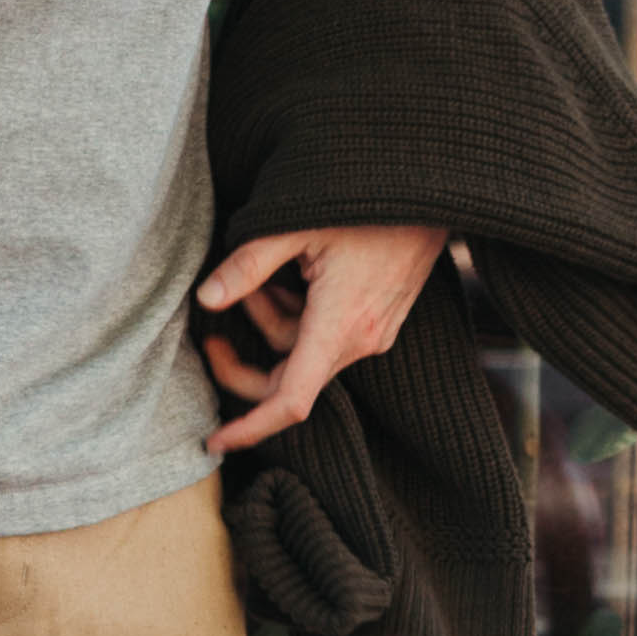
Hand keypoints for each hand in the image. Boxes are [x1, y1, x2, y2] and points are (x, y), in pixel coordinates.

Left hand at [195, 220, 447, 457]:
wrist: (430, 193)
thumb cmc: (366, 203)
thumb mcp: (297, 227)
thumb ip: (248, 266)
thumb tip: (207, 299)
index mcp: (339, 325)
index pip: (290, 401)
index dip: (251, 428)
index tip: (215, 442)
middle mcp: (361, 341)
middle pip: (289, 381)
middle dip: (244, 365)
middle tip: (211, 338)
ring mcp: (374, 334)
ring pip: (304, 354)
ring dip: (272, 324)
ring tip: (260, 280)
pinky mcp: (380, 323)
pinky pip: (326, 339)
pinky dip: (299, 320)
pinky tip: (293, 280)